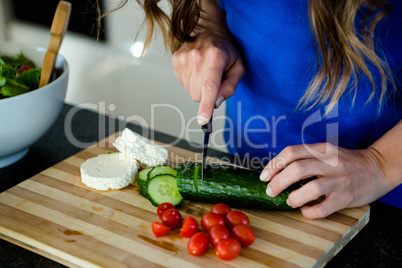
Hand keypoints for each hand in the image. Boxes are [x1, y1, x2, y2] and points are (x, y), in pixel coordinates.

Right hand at [172, 31, 244, 124]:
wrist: (208, 29)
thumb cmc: (226, 50)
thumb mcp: (238, 67)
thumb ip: (230, 87)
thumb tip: (216, 103)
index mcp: (215, 57)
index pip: (209, 87)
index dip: (206, 105)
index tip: (203, 120)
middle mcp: (197, 57)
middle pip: (198, 95)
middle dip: (206, 95)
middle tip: (214, 80)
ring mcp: (184, 58)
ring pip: (189, 91)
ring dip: (198, 87)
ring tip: (205, 71)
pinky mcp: (176, 60)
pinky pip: (183, 83)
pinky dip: (191, 81)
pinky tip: (196, 69)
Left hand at [259, 142, 393, 218]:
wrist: (378, 168)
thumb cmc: (345, 162)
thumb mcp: (326, 153)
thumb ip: (305, 158)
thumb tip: (276, 173)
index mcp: (322, 149)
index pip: (291, 153)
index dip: (273, 165)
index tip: (264, 177)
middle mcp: (330, 162)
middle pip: (297, 169)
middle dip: (278, 182)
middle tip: (270, 191)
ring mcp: (339, 180)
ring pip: (311, 188)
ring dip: (294, 197)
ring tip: (289, 201)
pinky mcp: (346, 197)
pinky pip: (323, 208)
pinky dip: (309, 211)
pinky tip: (305, 210)